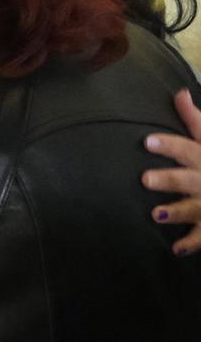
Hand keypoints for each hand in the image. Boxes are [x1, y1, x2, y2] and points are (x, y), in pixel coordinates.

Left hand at [145, 90, 200, 256]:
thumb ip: (195, 120)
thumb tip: (179, 92)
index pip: (190, 148)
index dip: (170, 145)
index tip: (147, 142)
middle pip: (189, 179)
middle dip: (170, 180)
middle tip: (145, 180)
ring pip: (195, 208)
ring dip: (177, 211)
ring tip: (156, 215)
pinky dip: (192, 243)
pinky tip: (176, 249)